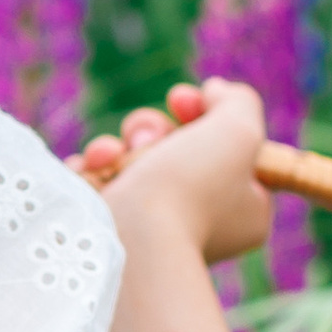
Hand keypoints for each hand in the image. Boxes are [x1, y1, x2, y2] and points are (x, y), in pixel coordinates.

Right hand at [77, 77, 271, 267]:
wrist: (134, 239)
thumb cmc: (191, 188)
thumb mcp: (239, 131)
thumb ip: (239, 101)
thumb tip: (214, 92)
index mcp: (243, 209)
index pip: (224, 146)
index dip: (200, 113)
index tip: (180, 100)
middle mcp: (200, 221)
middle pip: (174, 149)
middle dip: (151, 130)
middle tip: (147, 139)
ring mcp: (153, 228)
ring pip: (133, 162)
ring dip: (116, 146)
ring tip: (108, 156)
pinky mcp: (112, 231)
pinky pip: (101, 185)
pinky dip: (92, 172)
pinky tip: (89, 170)